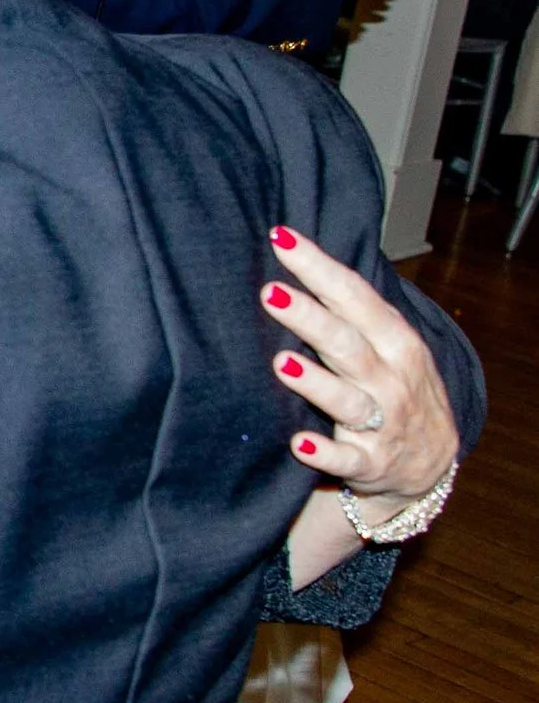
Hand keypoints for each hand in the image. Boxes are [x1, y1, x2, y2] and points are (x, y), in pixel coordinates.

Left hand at [263, 224, 457, 504]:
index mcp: (394, 340)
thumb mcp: (389, 343)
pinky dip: (326, 453)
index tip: (280, 239)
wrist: (432, 462)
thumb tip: (296, 257)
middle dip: (311, 318)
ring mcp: (383, 423)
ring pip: (348, 400)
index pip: (354, 296)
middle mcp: (390, 378)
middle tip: (270, 293)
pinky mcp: (370, 463)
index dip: (319, 268)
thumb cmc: (395, 386)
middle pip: (348, 343)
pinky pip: (348, 459)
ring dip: (317, 382)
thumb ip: (350, 310)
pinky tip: (299, 443)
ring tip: (281, 362)